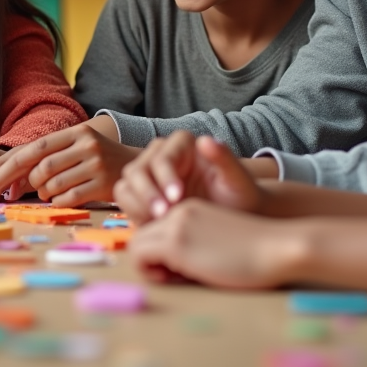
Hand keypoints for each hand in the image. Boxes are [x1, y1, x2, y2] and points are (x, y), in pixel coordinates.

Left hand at [0, 121, 140, 204]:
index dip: (1, 169)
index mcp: (73, 133)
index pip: (30, 150)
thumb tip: (9, 182)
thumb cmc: (99, 160)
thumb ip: (46, 159)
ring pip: (51, 184)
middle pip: (37, 167)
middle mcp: (84, 145)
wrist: (141, 167)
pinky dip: (58, 201)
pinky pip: (67, 198)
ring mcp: (95, 163)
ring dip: (41, 193)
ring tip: (47, 192)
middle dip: (9, 183)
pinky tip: (61, 198)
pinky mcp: (103, 183)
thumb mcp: (75, 150)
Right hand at [114, 131, 262, 224]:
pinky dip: (134, 214)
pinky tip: (155, 227)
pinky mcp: (142, 193)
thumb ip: (224, 158)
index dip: (164, 178)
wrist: (235, 214)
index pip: (161, 158)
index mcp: (181, 143)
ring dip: (137, 205)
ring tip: (158, 223)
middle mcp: (160, 153)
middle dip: (147, 194)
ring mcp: (148, 173)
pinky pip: (125, 201)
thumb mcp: (237, 178)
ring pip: (126, 185)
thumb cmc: (240, 195)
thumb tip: (204, 140)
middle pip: (136, 170)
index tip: (177, 198)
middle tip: (163, 215)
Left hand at [130, 199, 302, 290]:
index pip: (156, 230)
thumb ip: (193, 243)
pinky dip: (150, 271)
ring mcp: (175, 225)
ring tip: (178, 277)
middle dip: (152, 259)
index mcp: (189, 209)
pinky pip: (139, 256)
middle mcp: (178, 212)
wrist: (279, 247)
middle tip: (177, 276)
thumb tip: (169, 267)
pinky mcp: (175, 243)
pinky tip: (176, 278)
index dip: (162, 253)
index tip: (182, 269)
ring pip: (136, 245)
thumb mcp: (217, 240)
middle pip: (142, 236)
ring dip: (150, 266)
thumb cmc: (258, 253)